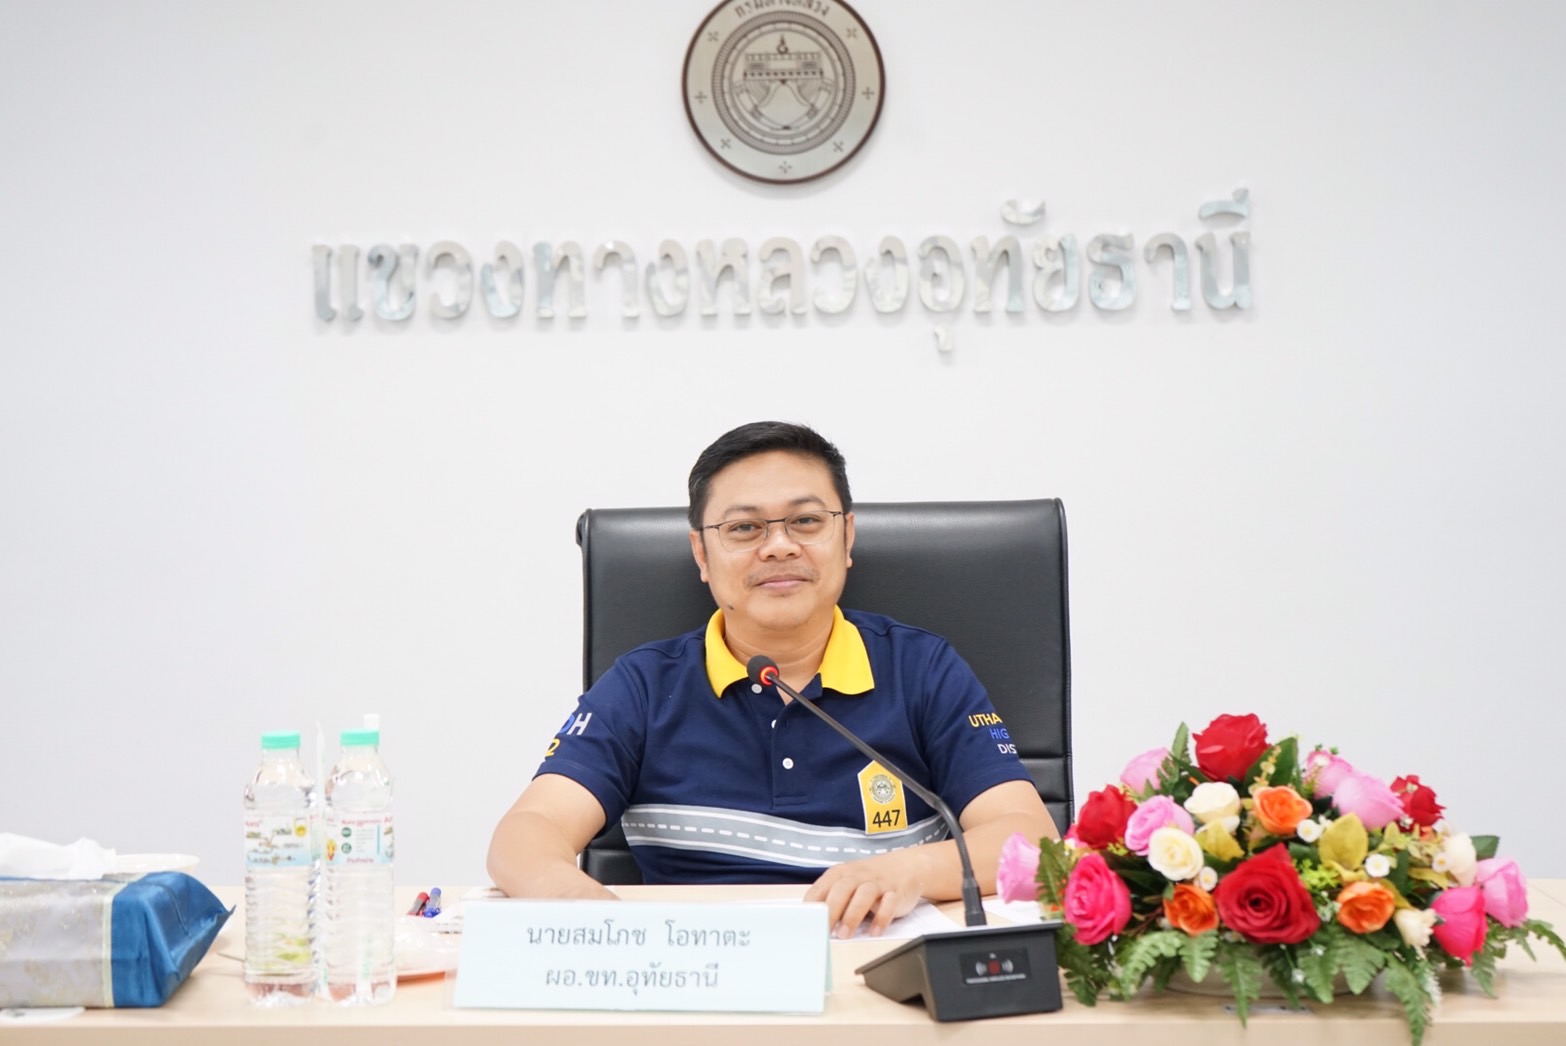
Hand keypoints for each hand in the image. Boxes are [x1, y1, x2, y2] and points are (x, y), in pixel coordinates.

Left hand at [804, 853, 924, 938]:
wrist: (904, 867)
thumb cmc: (867, 880)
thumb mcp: (846, 883)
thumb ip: (830, 898)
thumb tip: (812, 921)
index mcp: (839, 874)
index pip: (821, 888)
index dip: (812, 906)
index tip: (806, 923)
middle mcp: (857, 877)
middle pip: (841, 890)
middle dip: (831, 911)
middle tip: (824, 931)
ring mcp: (876, 883)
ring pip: (864, 896)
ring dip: (852, 915)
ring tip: (845, 935)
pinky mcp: (895, 893)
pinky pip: (889, 904)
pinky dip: (882, 918)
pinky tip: (875, 932)